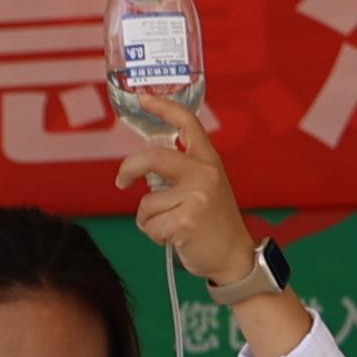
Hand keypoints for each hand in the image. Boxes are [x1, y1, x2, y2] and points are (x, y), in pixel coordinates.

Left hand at [113, 103, 258, 289]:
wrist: (235, 257)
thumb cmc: (215, 224)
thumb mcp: (207, 187)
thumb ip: (182, 172)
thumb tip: (143, 170)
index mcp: (208, 160)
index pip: (187, 123)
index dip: (163, 107)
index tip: (143, 98)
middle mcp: (204, 173)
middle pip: (152, 158)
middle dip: (129, 169)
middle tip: (121, 182)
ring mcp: (196, 197)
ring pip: (147, 203)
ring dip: (150, 220)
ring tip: (172, 226)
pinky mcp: (186, 221)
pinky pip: (150, 226)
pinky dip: (155, 236)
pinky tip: (175, 239)